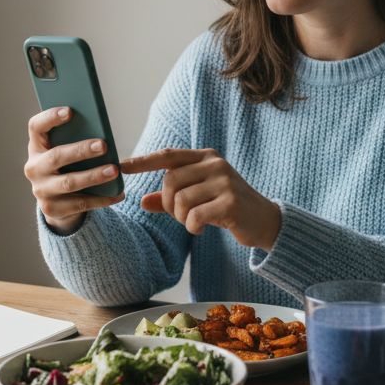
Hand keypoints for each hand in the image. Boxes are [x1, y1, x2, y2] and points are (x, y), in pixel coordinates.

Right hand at [24, 107, 123, 233]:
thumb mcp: (67, 150)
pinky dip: (102, 199)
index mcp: (36, 146)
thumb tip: (102, 133)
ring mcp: (41, 190)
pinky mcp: (52, 209)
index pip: (36, 127)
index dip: (50, 118)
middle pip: (56, 156)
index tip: (70, 111)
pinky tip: (118, 193)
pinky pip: (80, 203)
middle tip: (103, 145)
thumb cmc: (68, 166)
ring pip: (69, 182)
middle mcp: (34, 168)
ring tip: (114, 170)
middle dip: (81, 150)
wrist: (57, 201)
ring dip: (94, 176)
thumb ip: (76, 139)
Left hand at [120, 148, 280, 249]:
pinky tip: (201, 229)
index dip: (142, 161)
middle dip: (169, 204)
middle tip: (182, 216)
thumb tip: (141, 201)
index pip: (168, 156)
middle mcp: (215, 164)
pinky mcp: (230, 202)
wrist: (265, 221)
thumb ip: (171, 199)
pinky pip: (194, 216)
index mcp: (206, 157)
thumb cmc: (227, 207)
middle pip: (170, 182)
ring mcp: (224, 181)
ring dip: (181, 218)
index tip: (120, 166)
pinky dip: (192, 227)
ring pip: (181, 200)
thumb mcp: (199, 199)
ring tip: (194, 222)